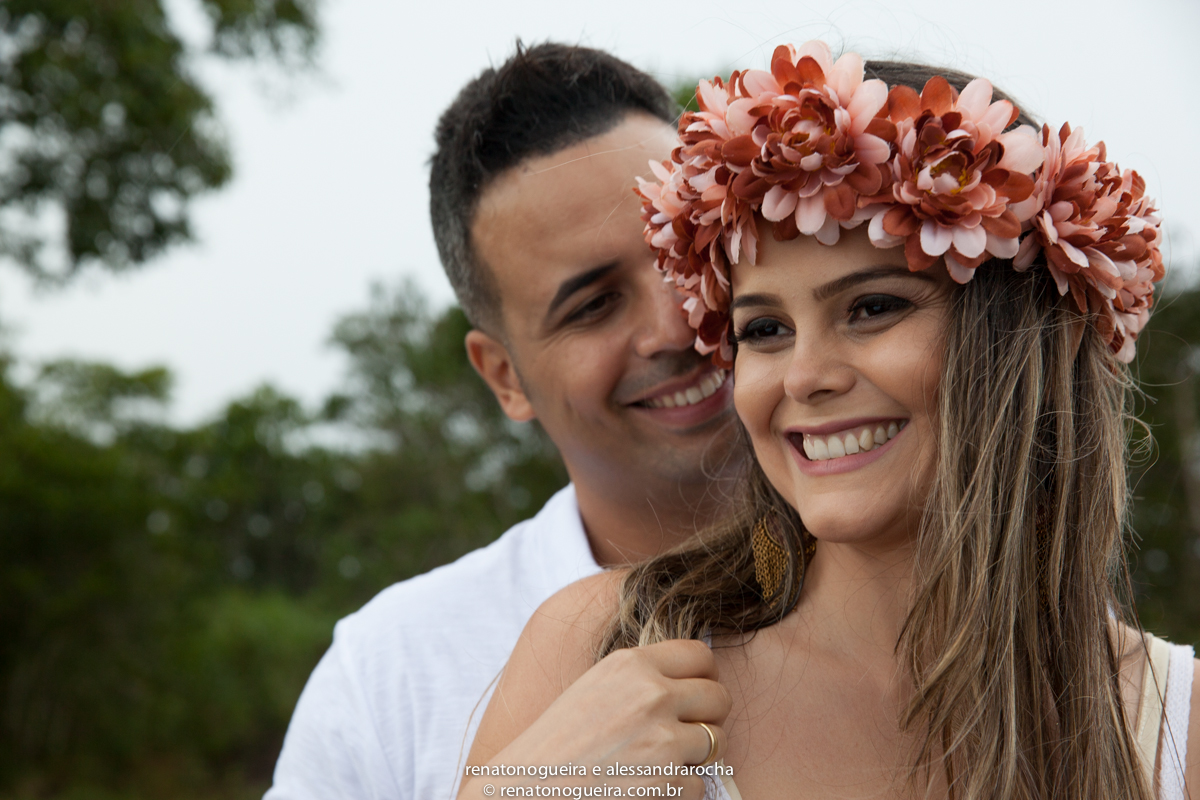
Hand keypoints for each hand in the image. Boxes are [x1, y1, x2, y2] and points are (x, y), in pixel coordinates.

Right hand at [459, 639, 730, 799]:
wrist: (526, 790)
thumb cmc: (557, 745)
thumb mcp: (596, 688)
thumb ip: (641, 679)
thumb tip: (694, 682)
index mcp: (631, 665)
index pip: (701, 655)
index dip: (707, 677)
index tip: (698, 695)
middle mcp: (652, 695)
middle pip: (719, 697)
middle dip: (710, 718)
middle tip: (687, 735)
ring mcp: (663, 739)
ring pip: (717, 742)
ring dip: (697, 758)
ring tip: (660, 764)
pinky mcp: (668, 781)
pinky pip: (700, 784)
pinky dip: (680, 792)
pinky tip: (646, 790)